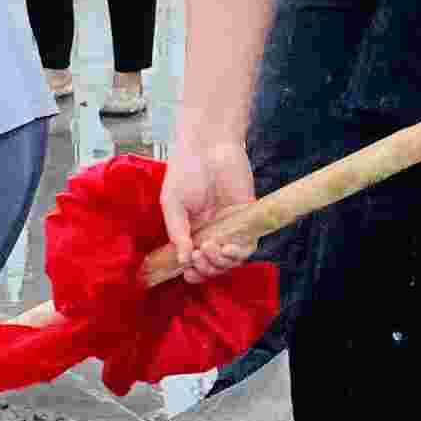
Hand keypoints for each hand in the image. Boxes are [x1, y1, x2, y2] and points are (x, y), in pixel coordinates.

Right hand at [159, 129, 260, 275]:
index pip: (194, 261)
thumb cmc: (186, 170)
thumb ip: (177, 231)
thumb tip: (183, 260)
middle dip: (206, 268)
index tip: (187, 273)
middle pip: (213, 266)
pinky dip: (238, 254)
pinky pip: (248, 247)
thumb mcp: (172, 203)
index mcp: (191, 231)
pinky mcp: (247, 220)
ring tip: (210, 250)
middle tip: (198, 256)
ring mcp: (230, 227)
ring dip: (220, 263)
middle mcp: (211, 232)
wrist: (209, 147)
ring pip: (231, 261)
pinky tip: (227, 248)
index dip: (193, 272)